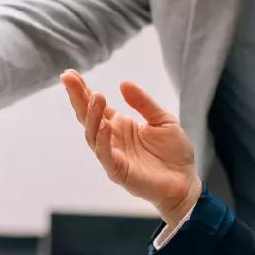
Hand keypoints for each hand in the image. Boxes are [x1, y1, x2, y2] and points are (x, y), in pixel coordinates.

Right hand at [60, 70, 200, 225]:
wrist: (186, 181)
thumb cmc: (174, 152)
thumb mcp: (162, 119)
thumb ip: (143, 102)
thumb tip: (123, 83)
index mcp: (120, 125)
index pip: (96, 106)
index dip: (82, 90)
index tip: (70, 74)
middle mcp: (111, 139)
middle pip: (87, 117)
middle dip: (77, 97)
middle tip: (68, 79)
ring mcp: (113, 155)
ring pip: (93, 135)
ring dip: (92, 115)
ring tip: (96, 96)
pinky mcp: (118, 171)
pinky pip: (105, 155)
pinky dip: (102, 140)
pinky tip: (104, 125)